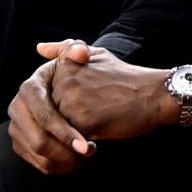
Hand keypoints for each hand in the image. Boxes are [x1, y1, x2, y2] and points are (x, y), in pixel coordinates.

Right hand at [6, 40, 96, 174]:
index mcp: (29, 88)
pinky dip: (59, 167)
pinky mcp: (20, 145)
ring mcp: (16, 129)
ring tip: (87, 155)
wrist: (65, 93)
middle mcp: (16, 109)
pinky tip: (77, 161)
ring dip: (65, 160)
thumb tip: (80, 52)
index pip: (45, 116)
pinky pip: (38, 164)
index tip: (87, 145)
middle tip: (90, 153)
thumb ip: (76, 51)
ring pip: (39, 155)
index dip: (65, 132)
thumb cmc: (74, 75)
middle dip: (66, 151)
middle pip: (39, 140)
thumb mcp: (76, 59)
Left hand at [48, 46, 171, 141]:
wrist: (153, 94)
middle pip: (52, 113)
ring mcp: (72, 102)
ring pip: (59, 128)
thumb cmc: (125, 76)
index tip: (88, 100)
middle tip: (94, 113)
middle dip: (68, 118)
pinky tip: (98, 134)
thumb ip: (65, 51)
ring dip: (73, 131)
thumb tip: (39, 48)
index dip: (67, 103)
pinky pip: (70, 141)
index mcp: (64, 66)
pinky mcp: (83, 122)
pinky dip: (80, 142)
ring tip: (96, 123)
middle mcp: (64, 82)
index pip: (49, 95)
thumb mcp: (96, 55)